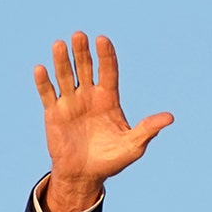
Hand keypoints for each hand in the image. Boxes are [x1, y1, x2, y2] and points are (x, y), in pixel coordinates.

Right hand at [34, 32, 173, 211]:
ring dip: (62, 61)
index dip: (106, 56)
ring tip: (60, 44)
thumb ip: (148, 129)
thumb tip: (170, 118)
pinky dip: (44, 82)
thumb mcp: (133, 146)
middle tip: (80, 35)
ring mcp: (70, 103)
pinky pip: (47, 94)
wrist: (85, 175)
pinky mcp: (54, 113)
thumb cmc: (111, 160)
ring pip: (65, 76)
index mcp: (108, 100)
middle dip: (82, 52)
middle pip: (86, 68)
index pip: (108, 72)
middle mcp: (89, 96)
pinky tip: (41, 69)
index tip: (103, 40)